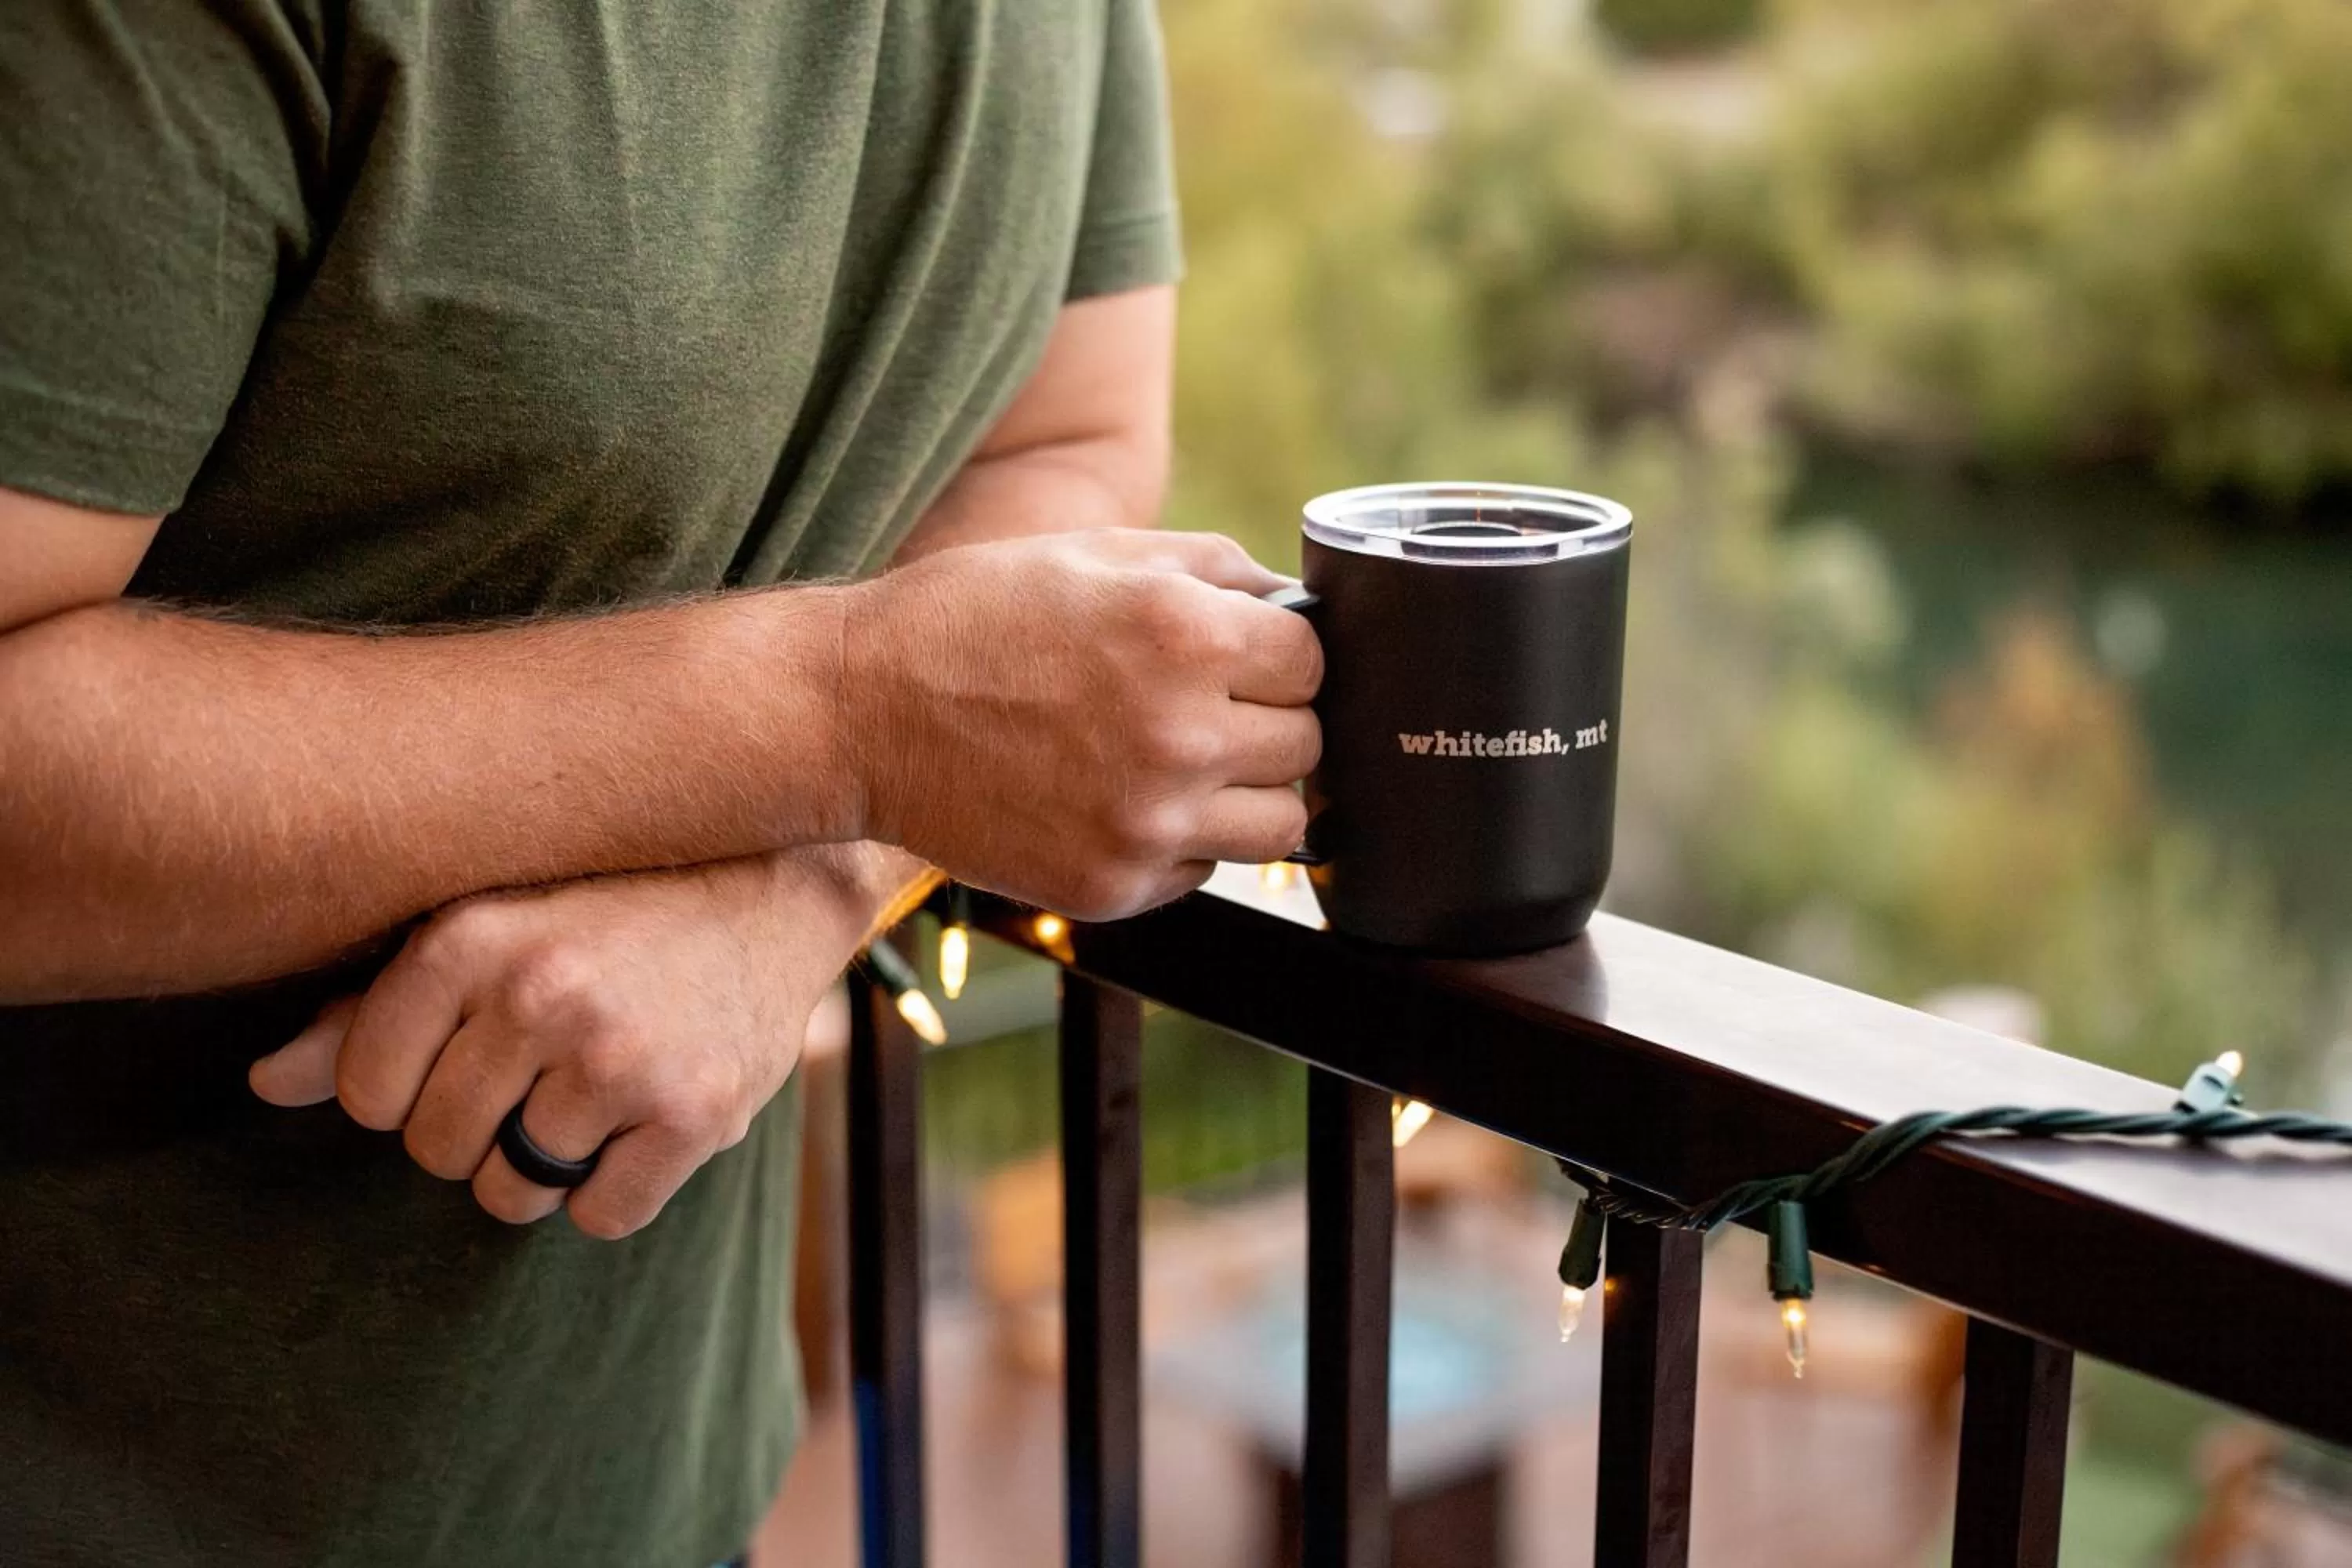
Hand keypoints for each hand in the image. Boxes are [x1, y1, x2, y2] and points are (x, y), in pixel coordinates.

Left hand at [248, 851, 892, 1236]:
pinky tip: (644, 1115)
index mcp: (470, 936)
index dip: (407, 1088)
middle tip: (541, 1069)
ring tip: (595, 1087)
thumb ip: (373, 1003)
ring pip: (514, 1192)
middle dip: (477, 1128)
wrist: (777, 887)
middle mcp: (541, 992)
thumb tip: (264, 1082)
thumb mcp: (489, 923)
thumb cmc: (610, 903)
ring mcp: (621, 1056)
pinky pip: (602, 1215)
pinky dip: (617, 1187)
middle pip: (435, 1149)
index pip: (362, 1093)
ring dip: (546, 1163)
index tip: (469, 1048)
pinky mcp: (696, 1111)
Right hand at [843, 528, 1321, 920]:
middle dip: (1267, 721)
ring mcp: (1148, 824)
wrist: (860, 712)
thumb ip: (1217, 570)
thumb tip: (1297, 606)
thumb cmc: (977, 617)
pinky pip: (1204, 871)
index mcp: (1185, 637)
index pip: (1313, 663)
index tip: (1242, 657)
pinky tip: (1120, 798)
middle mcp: (1179, 737)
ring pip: (1280, 827)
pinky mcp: (1113, 887)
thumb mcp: (1098, 553)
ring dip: (1246, 793)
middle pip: (1307, 747)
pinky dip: (1181, 840)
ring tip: (1182, 762)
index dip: (1280, 655)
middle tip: (1204, 708)